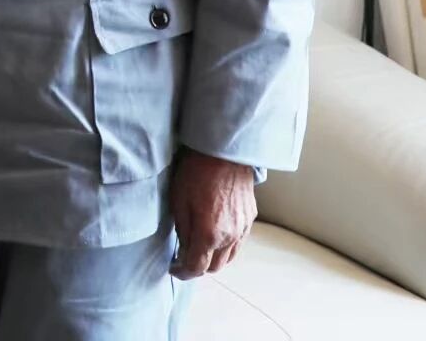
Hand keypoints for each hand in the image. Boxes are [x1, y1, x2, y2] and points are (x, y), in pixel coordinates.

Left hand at [169, 151, 255, 278]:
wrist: (223, 152)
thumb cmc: (196, 173)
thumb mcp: (178, 202)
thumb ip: (183, 232)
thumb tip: (184, 249)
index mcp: (209, 235)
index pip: (196, 268)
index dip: (182, 272)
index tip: (174, 268)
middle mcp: (229, 237)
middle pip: (214, 267)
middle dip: (198, 267)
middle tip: (185, 257)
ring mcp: (243, 229)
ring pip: (229, 258)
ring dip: (214, 258)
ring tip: (200, 247)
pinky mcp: (250, 218)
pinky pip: (239, 242)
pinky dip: (227, 246)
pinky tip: (216, 234)